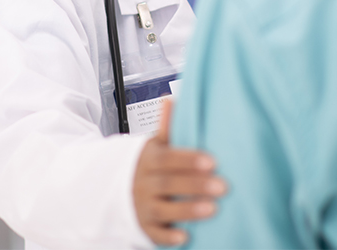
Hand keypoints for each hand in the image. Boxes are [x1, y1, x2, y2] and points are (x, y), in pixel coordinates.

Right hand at [133, 98, 226, 245]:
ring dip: (187, 210)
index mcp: (148, 159)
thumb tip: (170, 99)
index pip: (168, 158)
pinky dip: (168, 236)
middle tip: (223, 186)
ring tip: (212, 209)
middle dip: (195, 185)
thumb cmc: (145, 165)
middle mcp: (143, 182)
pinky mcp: (142, 226)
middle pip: (168, 183)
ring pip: (163, 209)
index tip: (212, 162)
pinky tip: (186, 236)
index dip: (189, 160)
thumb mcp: (153, 145)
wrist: (113, 188)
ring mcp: (141, 205)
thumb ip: (165, 126)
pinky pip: (154, 234)